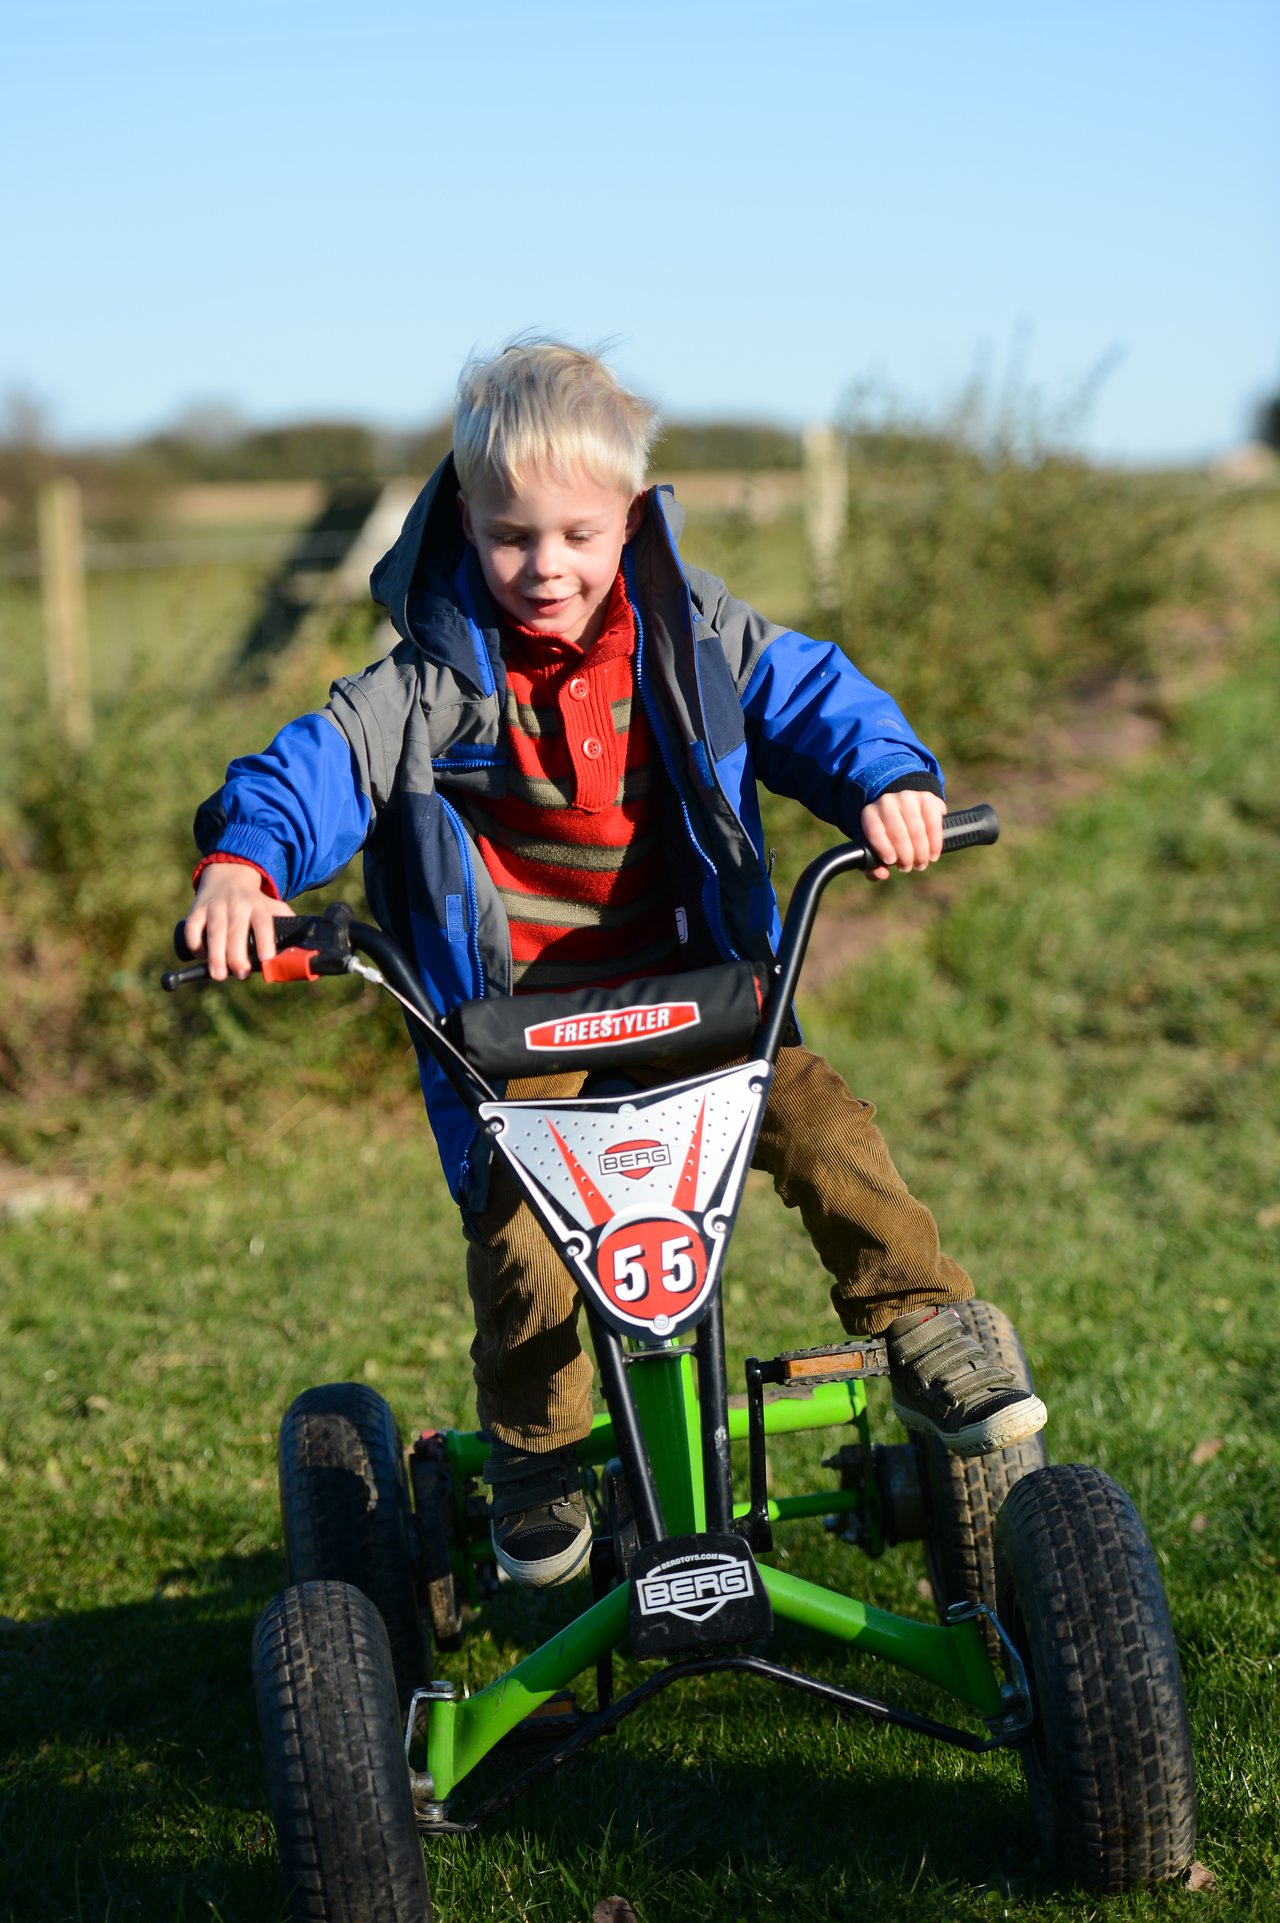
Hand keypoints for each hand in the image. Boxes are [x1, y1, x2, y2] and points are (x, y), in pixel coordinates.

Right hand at [184, 863, 295, 980]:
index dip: (265, 942)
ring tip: (219, 975)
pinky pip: (193, 928)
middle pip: (236, 931)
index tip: (267, 960)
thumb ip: (286, 924)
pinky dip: (195, 944)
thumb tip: (304, 951)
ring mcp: (216, 907)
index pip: (263, 924)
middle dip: (238, 955)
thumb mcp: (273, 907)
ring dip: (216, 955)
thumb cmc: (254, 903)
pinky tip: (201, 957)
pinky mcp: (197, 910)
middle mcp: (237, 905)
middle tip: (241, 974)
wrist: (228, 876)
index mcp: (259, 907)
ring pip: (214, 932)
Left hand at [861, 790, 944, 881]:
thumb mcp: (875, 848)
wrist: (903, 809)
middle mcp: (887, 802)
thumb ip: (873, 865)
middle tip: (908, 868)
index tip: (891, 862)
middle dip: (905, 856)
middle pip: (898, 833)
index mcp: (870, 813)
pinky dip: (935, 843)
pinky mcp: (927, 798)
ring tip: (921, 864)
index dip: (883, 848)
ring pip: (917, 830)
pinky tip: (933, 854)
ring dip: (921, 852)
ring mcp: (908, 797)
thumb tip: (882, 874)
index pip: (874, 830)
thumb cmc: (887, 835)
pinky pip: (933, 823)